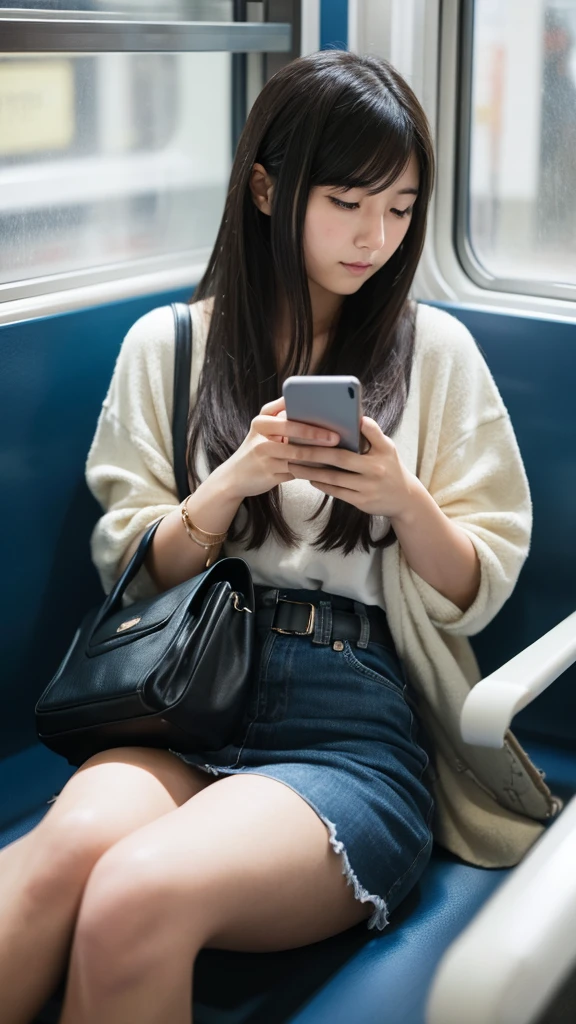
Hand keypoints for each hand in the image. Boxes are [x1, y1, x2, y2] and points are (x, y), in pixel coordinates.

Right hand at [214, 397, 340, 500]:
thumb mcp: (264, 429)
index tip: (327, 415)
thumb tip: (318, 412)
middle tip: (337, 437)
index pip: (286, 415)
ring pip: (297, 455)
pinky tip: (326, 468)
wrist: (235, 476)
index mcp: (261, 422)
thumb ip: (283, 419)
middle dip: (317, 435)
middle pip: (293, 434)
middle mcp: (260, 438)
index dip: (306, 416)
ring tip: (337, 453)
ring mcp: (264, 458)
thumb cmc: (258, 449)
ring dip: (319, 454)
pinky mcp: (269, 476)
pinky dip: (312, 470)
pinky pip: (296, 472)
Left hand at [287, 416, 415, 518]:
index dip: (339, 436)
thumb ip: (373, 434)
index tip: (317, 429)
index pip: (362, 439)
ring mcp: (367, 489)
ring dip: (311, 472)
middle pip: (339, 460)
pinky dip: (322, 485)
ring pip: (334, 479)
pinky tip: (310, 479)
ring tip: (294, 465)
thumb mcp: (388, 448)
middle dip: (314, 454)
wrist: (404, 498)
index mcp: (381, 453)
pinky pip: (337, 492)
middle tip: (294, 448)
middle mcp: (375, 471)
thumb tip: (356, 418)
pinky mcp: (361, 502)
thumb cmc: (391, 467)